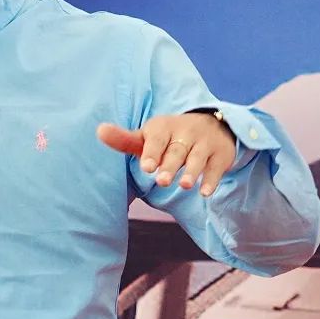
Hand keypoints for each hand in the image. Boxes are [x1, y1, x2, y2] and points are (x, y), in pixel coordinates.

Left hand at [97, 113, 236, 197]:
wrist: (211, 125)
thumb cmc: (169, 138)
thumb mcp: (148, 137)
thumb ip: (124, 139)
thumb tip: (99, 130)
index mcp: (164, 127)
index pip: (157, 139)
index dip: (152, 152)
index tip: (146, 167)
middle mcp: (186, 132)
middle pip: (177, 151)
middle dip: (170, 165)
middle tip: (162, 181)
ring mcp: (205, 143)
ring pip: (197, 158)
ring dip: (191, 172)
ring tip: (183, 186)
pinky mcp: (220, 155)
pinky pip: (215, 168)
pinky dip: (211, 180)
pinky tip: (205, 193)